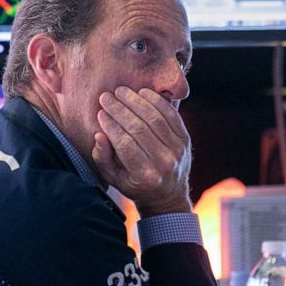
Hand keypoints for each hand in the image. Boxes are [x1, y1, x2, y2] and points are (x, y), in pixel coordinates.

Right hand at [92, 86, 191, 216]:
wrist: (168, 194)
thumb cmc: (135, 185)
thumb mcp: (115, 178)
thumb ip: (103, 158)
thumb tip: (99, 135)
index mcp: (145, 176)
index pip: (125, 144)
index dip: (111, 125)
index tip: (100, 112)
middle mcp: (164, 163)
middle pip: (139, 128)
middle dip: (120, 109)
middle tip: (106, 97)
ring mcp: (177, 150)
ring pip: (155, 118)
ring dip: (136, 101)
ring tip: (121, 91)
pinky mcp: (185, 139)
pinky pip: (171, 114)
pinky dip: (156, 101)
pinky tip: (142, 92)